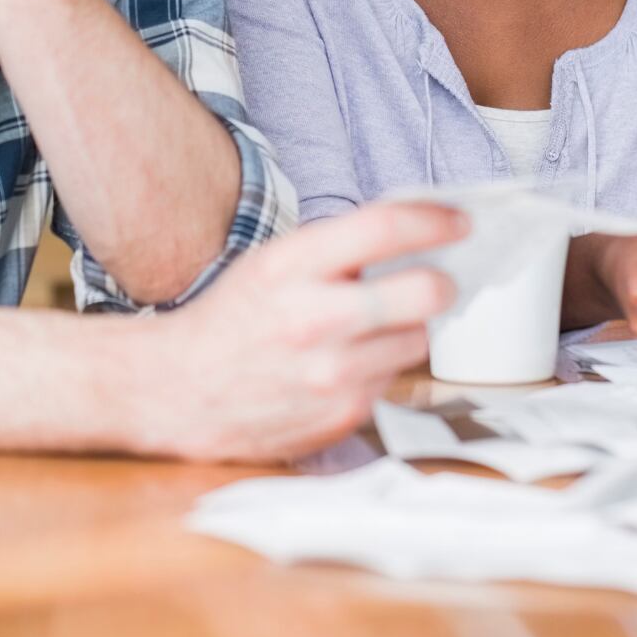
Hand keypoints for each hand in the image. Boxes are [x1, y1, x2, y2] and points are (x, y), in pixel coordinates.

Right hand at [137, 203, 467, 461]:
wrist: (176, 392)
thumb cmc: (230, 322)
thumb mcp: (271, 265)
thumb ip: (334, 250)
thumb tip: (411, 231)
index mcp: (291, 267)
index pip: (385, 228)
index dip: (434, 221)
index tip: (460, 221)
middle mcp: (315, 319)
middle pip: (425, 291)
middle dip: (441, 282)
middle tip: (436, 281)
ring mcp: (332, 374)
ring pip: (417, 340)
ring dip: (405, 330)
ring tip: (368, 329)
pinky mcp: (342, 415)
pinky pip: (391, 381)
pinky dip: (379, 369)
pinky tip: (343, 366)